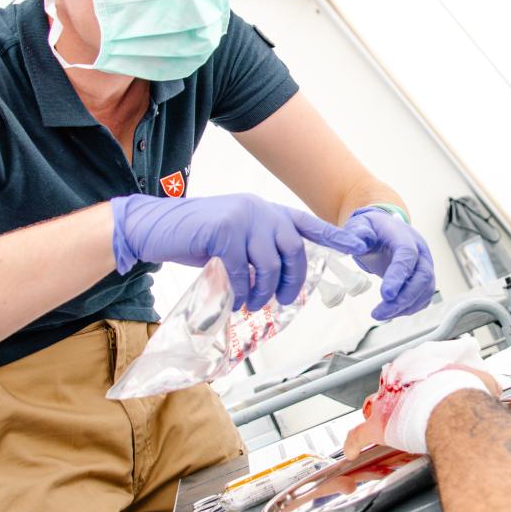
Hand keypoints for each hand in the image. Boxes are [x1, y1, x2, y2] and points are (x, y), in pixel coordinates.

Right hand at [111, 193, 365, 312]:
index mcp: (264, 209)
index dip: (331, 234)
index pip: (304, 222)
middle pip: (293, 249)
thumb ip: (258, 247)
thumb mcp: (233, 238)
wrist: (155, 227)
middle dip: (293, 280)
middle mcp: (258, 209)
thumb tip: (279, 277)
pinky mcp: (223, 232)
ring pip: (269, 264)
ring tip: (254, 302)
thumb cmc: (195, 236)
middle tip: (284, 300)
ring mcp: (241, 217)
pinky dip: (244, 290)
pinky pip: (244, 270)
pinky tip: (239, 299)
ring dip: (265, 290)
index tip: (355, 245)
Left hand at [342, 339, 498, 457]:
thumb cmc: (466, 392)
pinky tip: (352, 450)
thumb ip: (481, 385)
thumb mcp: (481, 382)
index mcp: (422, 367)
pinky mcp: (378, 426)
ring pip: (373, 407)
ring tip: (382, 422)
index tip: (427, 389)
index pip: (416, 371)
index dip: (420, 383)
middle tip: (407, 406)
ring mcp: (386, 403)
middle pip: (392, 387)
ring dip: (378, 415)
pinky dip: (354, 443)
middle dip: (397, 396)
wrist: (454, 406)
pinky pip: (358, 435)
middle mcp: (400, 381)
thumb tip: (491, 390)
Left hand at [343, 208, 435, 320]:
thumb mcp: (359, 225)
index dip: (399, 275)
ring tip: (381, 314)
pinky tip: (392, 312)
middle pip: (422, 276)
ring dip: (405, 306)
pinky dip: (410, 308)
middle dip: (403, 298)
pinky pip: (423, 296)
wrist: (383, 229)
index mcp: (404, 235)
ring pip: (426, 290)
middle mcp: (420, 250)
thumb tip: (357, 247)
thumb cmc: (372, 229)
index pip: (407, 255)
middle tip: (380, 312)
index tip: (385, 294)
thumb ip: (356, 234)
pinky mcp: (423, 278)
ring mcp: (425, 264)